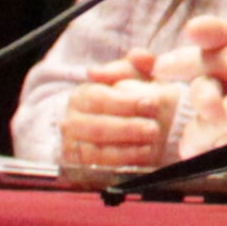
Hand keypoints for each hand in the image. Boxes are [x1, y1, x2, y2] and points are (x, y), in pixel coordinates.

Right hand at [55, 52, 183, 182]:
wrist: (109, 131)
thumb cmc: (124, 100)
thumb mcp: (131, 78)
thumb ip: (137, 65)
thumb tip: (137, 56)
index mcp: (82, 96)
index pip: (98, 98)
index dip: (126, 102)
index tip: (151, 103)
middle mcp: (72, 121)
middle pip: (97, 127)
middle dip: (128, 128)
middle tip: (154, 129)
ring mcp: (74, 147)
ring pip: (96, 151)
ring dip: (126, 149)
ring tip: (150, 145)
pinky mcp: (80, 168)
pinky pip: (98, 169)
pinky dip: (120, 165)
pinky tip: (141, 159)